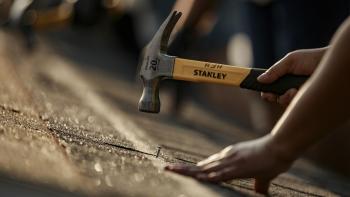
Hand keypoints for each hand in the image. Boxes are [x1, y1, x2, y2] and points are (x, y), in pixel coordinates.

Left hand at [165, 136, 292, 193]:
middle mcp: (226, 157)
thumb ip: (259, 184)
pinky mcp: (237, 167)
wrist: (280, 147)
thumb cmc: (272, 158)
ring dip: (187, 170)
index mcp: (230, 157)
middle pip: (201, 165)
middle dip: (184, 168)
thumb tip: (262, 194)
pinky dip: (206, 177)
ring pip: (204, 168)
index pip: (208, 164)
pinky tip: (196, 178)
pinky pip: (219, 174)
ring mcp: (230, 162)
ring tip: (171, 170)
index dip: (195, 168)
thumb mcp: (262, 174)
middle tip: (168, 168)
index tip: (183, 170)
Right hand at [258, 47, 327, 105]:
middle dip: (271, 96)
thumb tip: (260, 80)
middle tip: (271, 95)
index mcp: (283, 77)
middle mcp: (288, 86)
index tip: (263, 92)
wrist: (329, 63)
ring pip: (283, 101)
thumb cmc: (311, 59)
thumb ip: (275, 70)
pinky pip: (294, 104)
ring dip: (284, 97)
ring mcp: (296, 94)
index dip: (265, 90)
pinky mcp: (304, 99)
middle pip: (273, 97)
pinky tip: (298, 92)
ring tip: (292, 90)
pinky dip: (294, 99)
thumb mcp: (290, 61)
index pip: (269, 87)